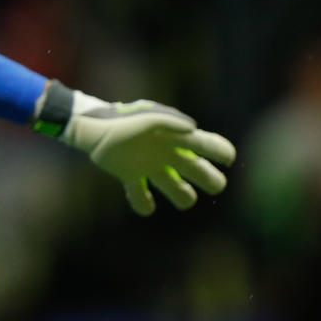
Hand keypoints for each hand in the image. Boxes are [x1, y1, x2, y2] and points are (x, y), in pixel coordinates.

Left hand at [59, 93, 235, 214]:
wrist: (93, 127)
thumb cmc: (124, 118)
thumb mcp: (149, 115)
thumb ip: (171, 120)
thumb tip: (193, 129)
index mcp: (177, 138)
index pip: (209, 145)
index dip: (223, 153)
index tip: (227, 160)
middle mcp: (168, 155)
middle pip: (200, 173)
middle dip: (211, 181)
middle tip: (213, 186)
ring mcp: (151, 167)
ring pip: (177, 190)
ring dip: (183, 196)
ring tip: (182, 196)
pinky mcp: (131, 177)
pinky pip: (141, 198)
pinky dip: (144, 204)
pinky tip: (145, 203)